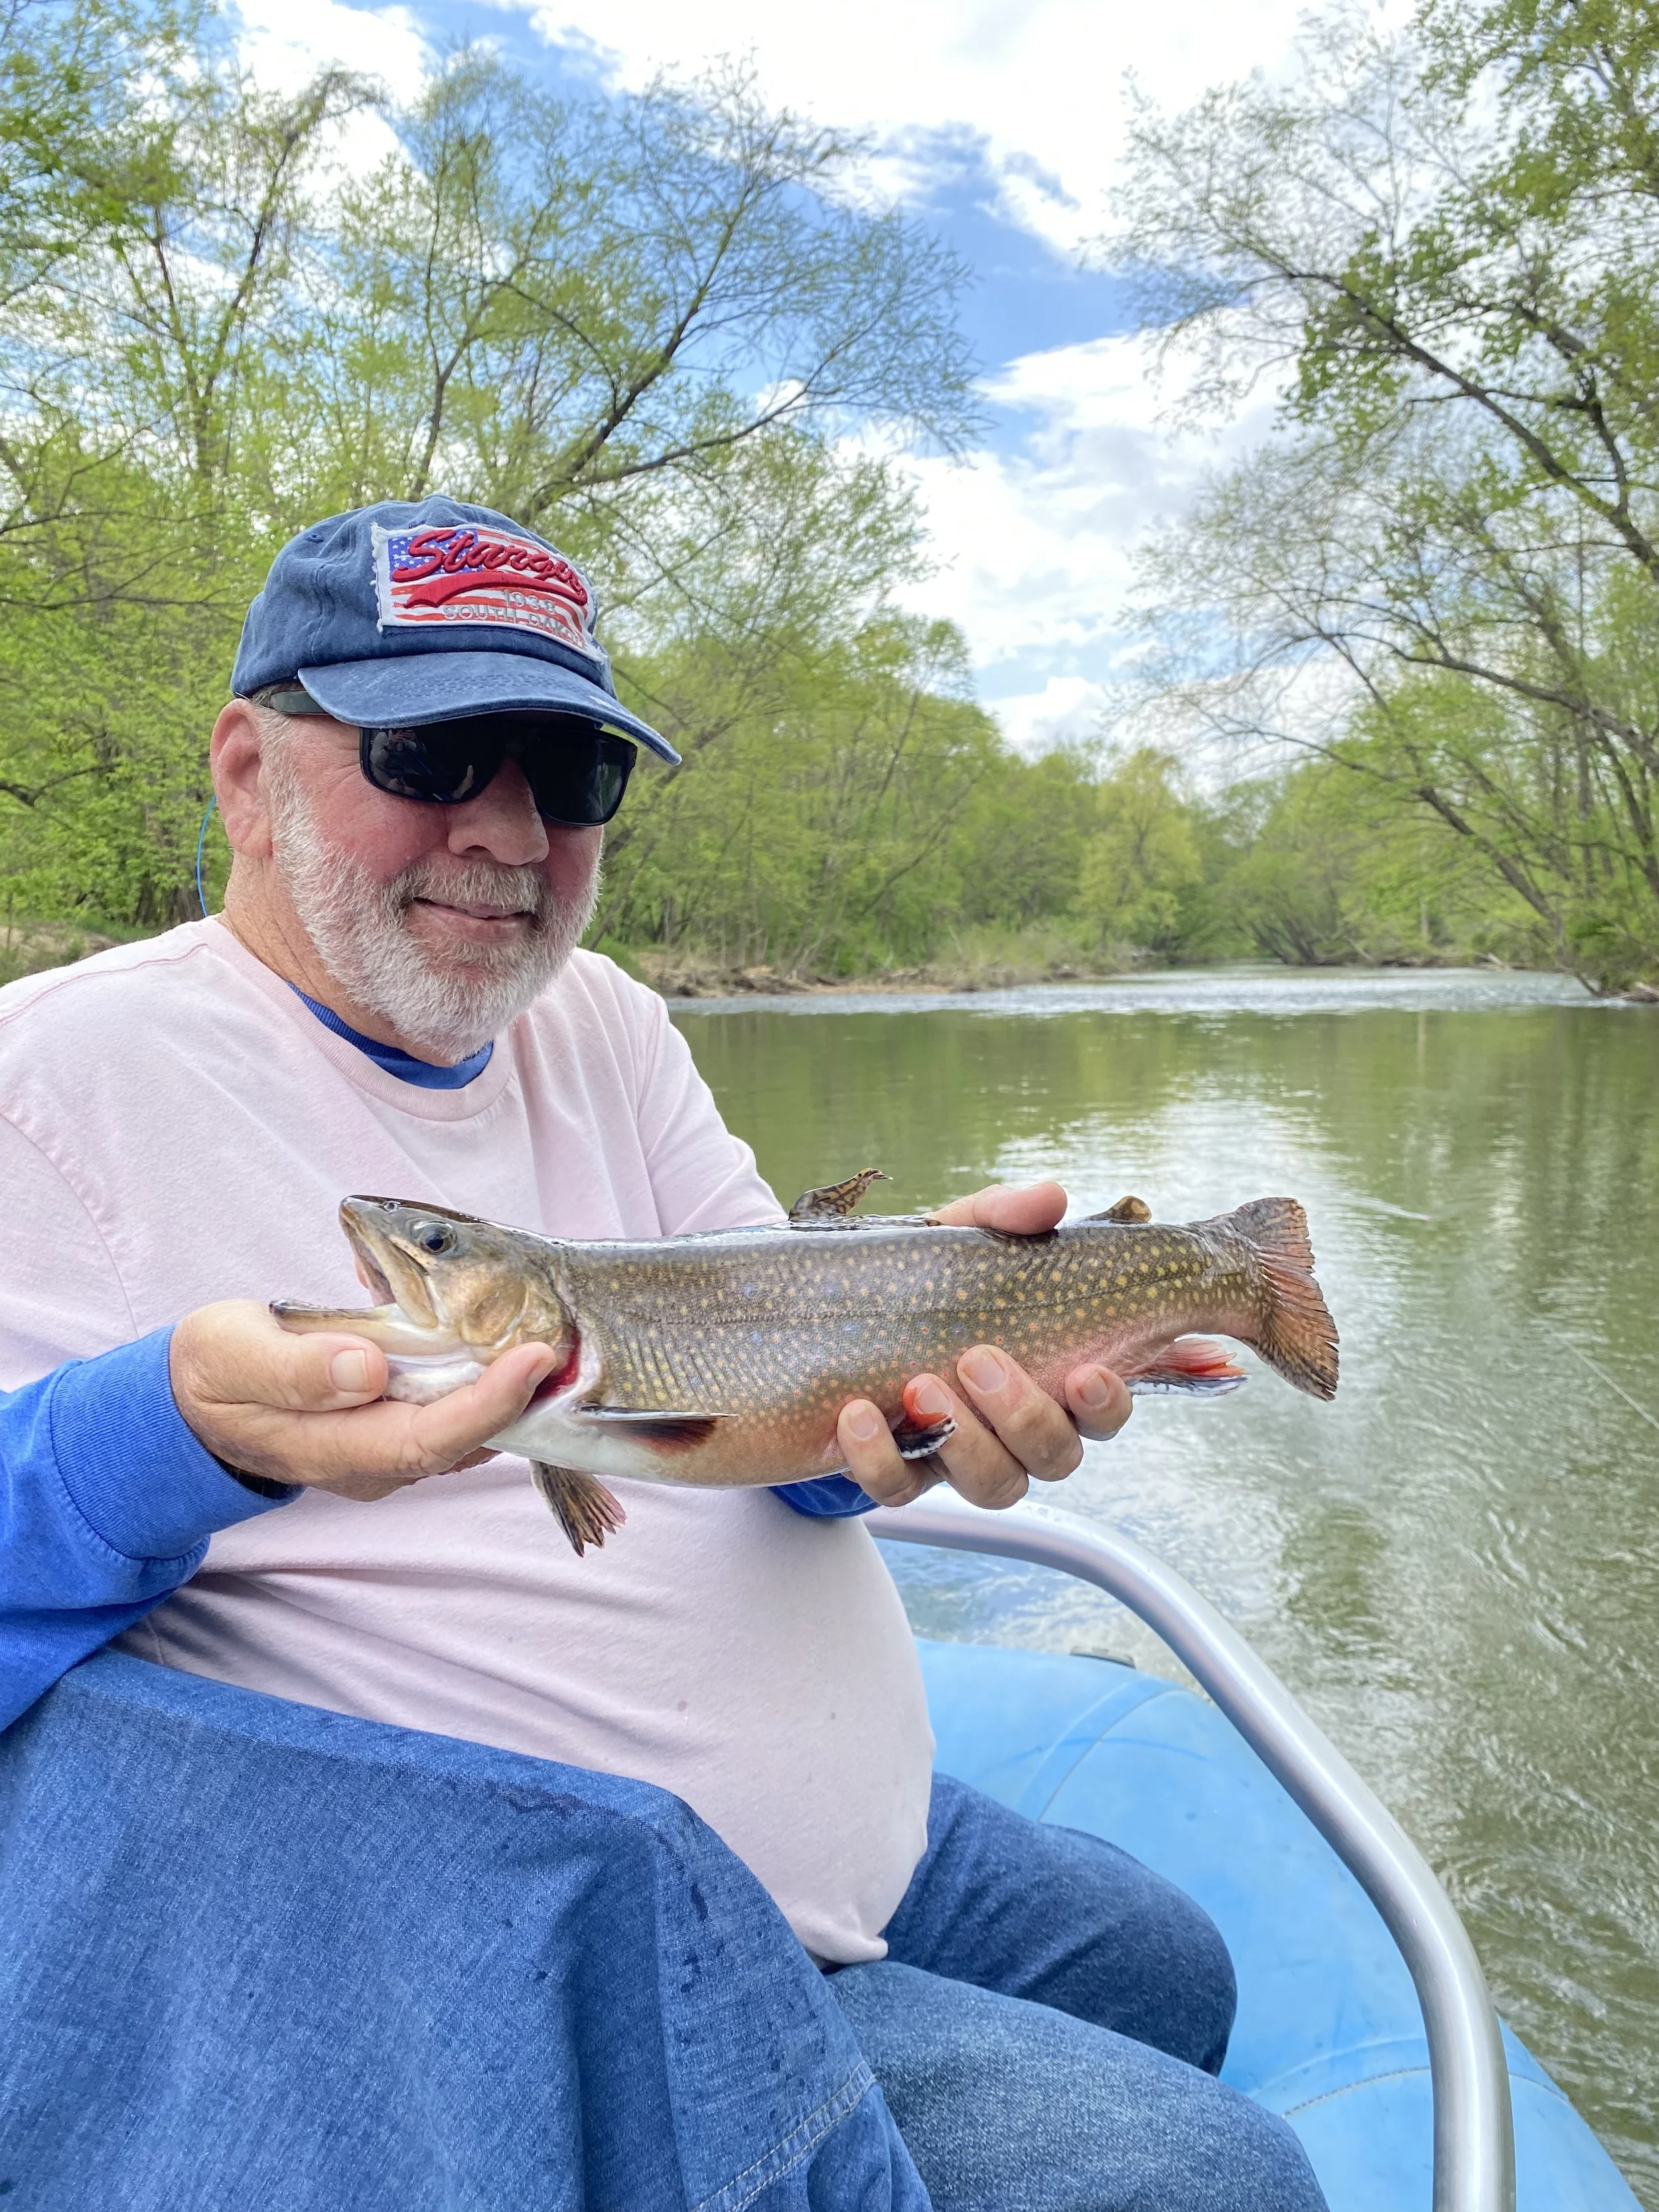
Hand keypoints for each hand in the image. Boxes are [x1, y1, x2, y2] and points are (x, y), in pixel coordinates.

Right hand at [170, 1300, 557, 1500]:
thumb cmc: (213, 1371)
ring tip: (547, 1327)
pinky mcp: (396, 1426)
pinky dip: (484, 1372)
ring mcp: (388, 1449)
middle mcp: (373, 1461)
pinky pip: (454, 1406)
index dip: (488, 1404)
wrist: (195, 1402)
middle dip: (522, 1392)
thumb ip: (294, 1368)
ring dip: (511, 1383)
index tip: (533, 1358)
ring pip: (467, 1423)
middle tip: (565, 1333)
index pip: (429, 1438)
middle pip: (465, 1435)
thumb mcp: (233, 1356)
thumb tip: (366, 1369)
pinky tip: (501, 1332)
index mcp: (330, 1449)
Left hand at [834, 1181, 1132, 1510]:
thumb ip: (1005, 1215)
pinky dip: (880, 1461)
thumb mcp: (963, 1236)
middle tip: (979, 1360)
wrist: (837, 1309)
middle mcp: (1019, 1431)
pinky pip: (901, 1490)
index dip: (1107, 1403)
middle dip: (1024, 1416)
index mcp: (1052, 1376)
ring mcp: (964, 1458)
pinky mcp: (903, 1472)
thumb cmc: (930, 1277)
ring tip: (920, 1385)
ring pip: (994, 1486)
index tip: (1087, 1372)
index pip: (1104, 1410)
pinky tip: (857, 1415)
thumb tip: (1050, 1197)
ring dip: (963, 1442)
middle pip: (1057, 1457)